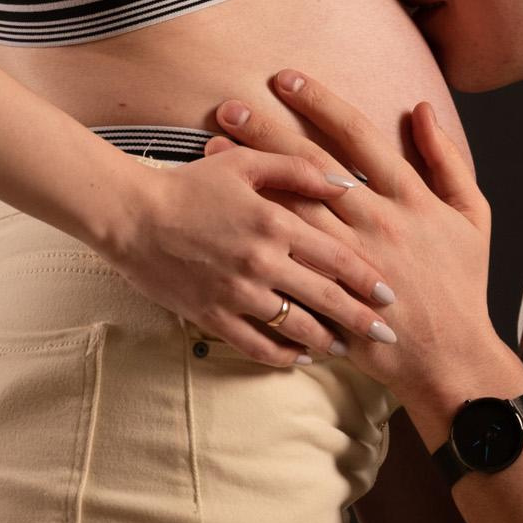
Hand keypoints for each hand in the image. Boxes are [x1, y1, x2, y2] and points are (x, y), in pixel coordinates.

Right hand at [112, 144, 400, 370]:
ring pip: (296, 327)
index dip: (368, 278)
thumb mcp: (246, 164)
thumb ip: (299, 169)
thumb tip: (345, 184)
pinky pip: (257, 345)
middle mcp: (262, 262)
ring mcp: (237, 293)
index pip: (337, 257)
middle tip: (387, 333)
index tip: (390, 294)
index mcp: (275, 222)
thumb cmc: (191, 184)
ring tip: (347, 347)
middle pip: (326, 298)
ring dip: (327, 341)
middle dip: (361, 318)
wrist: (132, 216)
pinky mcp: (213, 316)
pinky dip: (283, 356)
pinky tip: (300, 358)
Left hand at [209, 72, 522, 434]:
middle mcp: (375, 222)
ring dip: (251, 176)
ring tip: (214, 148)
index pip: (357, 134)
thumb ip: (448, 160)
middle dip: (268, 130)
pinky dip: (256, 226)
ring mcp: (348, 259)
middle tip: (230, 105)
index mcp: (409, 198)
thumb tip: (424, 110)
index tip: (286, 79)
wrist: (450, 357)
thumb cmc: (462, 285)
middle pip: (310, 165)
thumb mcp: (472, 216)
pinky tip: (228, 210)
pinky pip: (284, 254)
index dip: (319, 102)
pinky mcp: (329, 292)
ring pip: (289, 206)